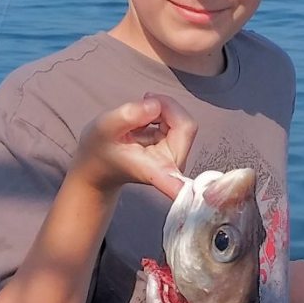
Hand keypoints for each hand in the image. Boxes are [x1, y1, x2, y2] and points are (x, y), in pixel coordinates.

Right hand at [72, 94, 195, 200]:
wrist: (99, 161)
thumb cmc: (100, 149)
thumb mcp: (104, 127)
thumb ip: (129, 115)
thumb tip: (155, 105)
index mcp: (156, 172)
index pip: (178, 184)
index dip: (191, 189)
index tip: (204, 198)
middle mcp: (171, 168)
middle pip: (185, 126)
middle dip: (165, 107)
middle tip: (142, 103)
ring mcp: (176, 157)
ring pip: (182, 120)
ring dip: (162, 108)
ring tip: (138, 114)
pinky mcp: (176, 147)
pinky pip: (178, 120)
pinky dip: (162, 112)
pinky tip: (144, 118)